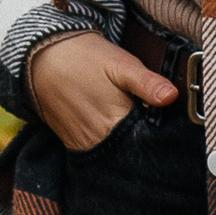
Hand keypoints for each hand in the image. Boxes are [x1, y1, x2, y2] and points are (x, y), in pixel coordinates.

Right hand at [27, 30, 177, 150]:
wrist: (42, 57)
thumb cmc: (86, 58)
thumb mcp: (120, 64)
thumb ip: (146, 83)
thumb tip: (172, 97)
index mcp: (115, 122)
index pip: (148, 143)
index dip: (163, 141)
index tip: (174, 132)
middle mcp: (98, 140)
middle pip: (132, 154)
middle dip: (146, 147)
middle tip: (159, 132)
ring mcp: (83, 145)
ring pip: (115, 157)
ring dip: (129, 149)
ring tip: (138, 132)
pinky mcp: (72, 144)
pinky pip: (98, 155)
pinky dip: (111, 148)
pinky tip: (118, 133)